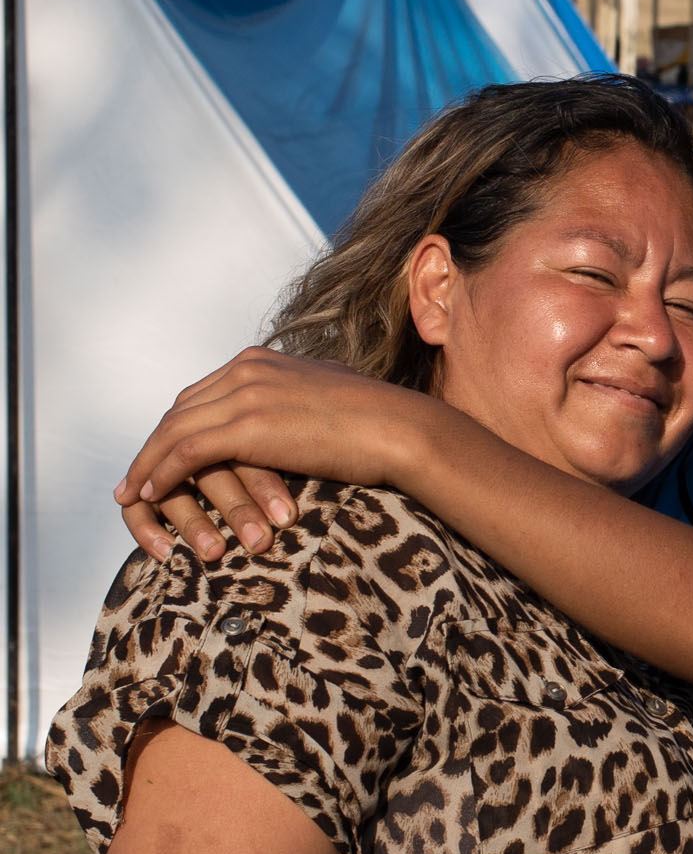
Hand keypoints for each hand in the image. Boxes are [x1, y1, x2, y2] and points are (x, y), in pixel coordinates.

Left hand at [113, 348, 427, 560]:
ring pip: (174, 429)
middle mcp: (247, 369)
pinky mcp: (248, 427)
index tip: (162, 450)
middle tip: (136, 475)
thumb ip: (302, 392)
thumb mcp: (330, 391)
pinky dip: (162, 472)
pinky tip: (151, 494)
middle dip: (154, 443)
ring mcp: (246, 395)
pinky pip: (186, 451)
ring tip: (132, 493)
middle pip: (181, 408)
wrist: (400, 429)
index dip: (177, 423)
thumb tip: (303, 400)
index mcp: (263, 359)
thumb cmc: (379, 419)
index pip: (203, 391)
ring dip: (147, 463)